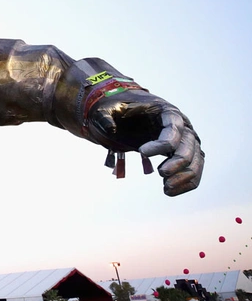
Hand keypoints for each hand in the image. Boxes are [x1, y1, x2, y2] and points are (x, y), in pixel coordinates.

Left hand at [86, 89, 203, 195]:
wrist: (128, 113)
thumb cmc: (120, 108)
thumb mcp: (107, 108)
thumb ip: (105, 116)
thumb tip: (109, 128)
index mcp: (167, 111)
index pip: (173, 128)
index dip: (162, 143)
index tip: (142, 152)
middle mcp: (182, 125)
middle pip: (189, 145)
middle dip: (178, 162)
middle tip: (160, 173)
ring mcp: (185, 140)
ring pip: (196, 160)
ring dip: (185, 176)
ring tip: (166, 189)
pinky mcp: (183, 153)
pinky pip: (193, 169)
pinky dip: (186, 182)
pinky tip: (169, 191)